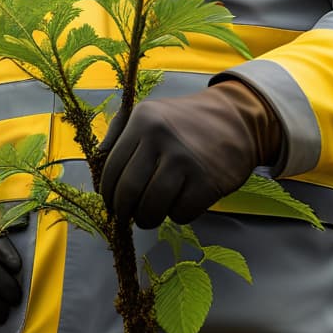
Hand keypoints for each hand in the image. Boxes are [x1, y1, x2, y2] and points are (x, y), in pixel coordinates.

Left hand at [99, 80, 281, 228]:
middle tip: (129, 216)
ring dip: (147, 219)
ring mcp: (185, 160)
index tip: (112, 204)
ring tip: (152, 213)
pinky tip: (182, 201)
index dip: (108, 194)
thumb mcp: (150, 113)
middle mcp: (161, 138)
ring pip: (151, 209)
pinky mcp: (207, 182)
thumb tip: (95, 161)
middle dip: (124, 212)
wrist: (236, 120)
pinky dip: (177, 215)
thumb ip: (119, 133)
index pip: (111, 169)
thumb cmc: (185, 121)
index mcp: (143, 120)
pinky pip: (180, 215)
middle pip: (128, 193)